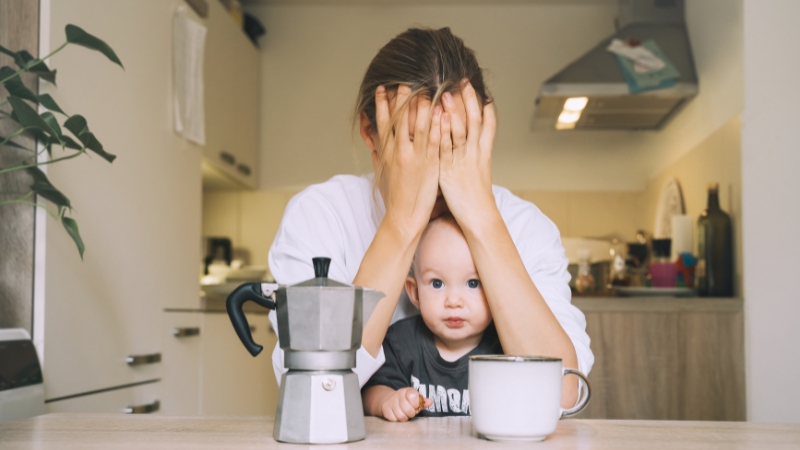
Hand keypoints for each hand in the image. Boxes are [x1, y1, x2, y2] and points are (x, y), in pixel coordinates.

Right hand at [375, 85, 441, 238]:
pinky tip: (442, 112)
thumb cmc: (396, 196)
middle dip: (402, 99)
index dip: (382, 105)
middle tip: (406, 81)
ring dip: (422, 105)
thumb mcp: (384, 173)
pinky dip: (438, 125)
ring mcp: (415, 157)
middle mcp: (399, 152)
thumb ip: (381, 155)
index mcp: (387, 153)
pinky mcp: (430, 164)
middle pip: (400, 119)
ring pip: (418, 125)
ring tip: (426, 88)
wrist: (404, 216)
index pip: (383, 123)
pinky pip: (434, 140)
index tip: (382, 88)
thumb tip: (375, 144)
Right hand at [379, 388, 432, 421]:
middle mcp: (398, 395)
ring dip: (404, 417)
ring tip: (404, 413)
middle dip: (411, 413)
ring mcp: (391, 402)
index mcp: (407, 391)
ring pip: (401, 416)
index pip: (413, 397)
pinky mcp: (385, 409)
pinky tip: (397, 414)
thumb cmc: (405, 400)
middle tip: (410, 411)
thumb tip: (430, 402)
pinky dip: (397, 419)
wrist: (389, 399)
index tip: (415, 405)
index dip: (416, 404)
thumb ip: (423, 401)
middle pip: (408, 410)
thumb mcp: (415, 398)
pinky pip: (394, 419)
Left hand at [438, 79, 497, 228]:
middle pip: (475, 120)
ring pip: (461, 130)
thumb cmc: (476, 196)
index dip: (484, 105)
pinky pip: (446, 147)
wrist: (479, 215)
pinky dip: (443, 131)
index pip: (488, 123)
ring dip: (454, 111)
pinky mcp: (450, 169)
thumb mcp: (477, 171)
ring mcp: (463, 160)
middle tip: (464, 81)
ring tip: (446, 94)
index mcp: (484, 152)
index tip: (479, 89)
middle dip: (470, 100)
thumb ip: (472, 156)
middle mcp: (476, 153)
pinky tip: (438, 118)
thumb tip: (467, 144)